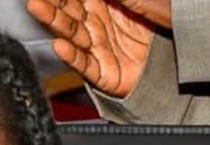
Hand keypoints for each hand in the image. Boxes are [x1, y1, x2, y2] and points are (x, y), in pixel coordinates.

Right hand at [26, 0, 162, 97]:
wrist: (172, 61)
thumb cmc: (156, 30)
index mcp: (103, 4)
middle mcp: (96, 25)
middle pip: (68, 9)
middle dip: (51, 0)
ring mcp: (97, 48)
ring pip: (71, 32)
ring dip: (52, 19)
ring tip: (36, 6)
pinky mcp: (101, 73)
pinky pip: (84, 64)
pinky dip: (71, 56)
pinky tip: (59, 45)